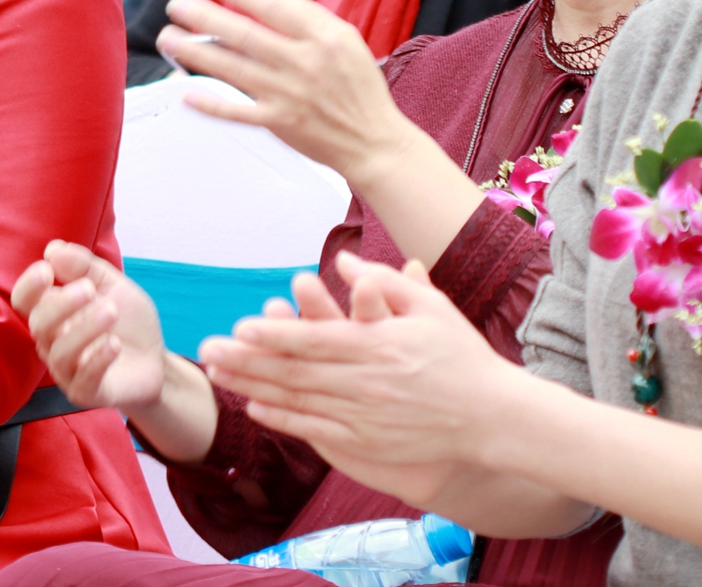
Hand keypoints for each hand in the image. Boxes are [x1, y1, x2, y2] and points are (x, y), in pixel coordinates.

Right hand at [13, 241, 167, 413]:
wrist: (156, 361)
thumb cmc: (128, 322)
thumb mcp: (113, 285)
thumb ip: (85, 267)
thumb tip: (52, 250)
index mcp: (53, 311)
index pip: (24, 299)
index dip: (29, 285)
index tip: (48, 270)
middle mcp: (53, 341)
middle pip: (38, 324)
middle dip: (61, 304)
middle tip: (89, 290)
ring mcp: (67, 369)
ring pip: (59, 352)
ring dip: (84, 329)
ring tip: (111, 312)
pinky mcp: (86, 392)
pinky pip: (81, 379)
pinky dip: (97, 359)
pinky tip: (115, 344)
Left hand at [159, 0, 414, 181]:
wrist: (374, 141)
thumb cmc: (358, 85)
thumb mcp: (344, 39)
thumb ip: (305, 13)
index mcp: (323, 38)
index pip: (274, 7)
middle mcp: (305, 64)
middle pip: (245, 35)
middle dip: (205, 17)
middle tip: (176, 4)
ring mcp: (289, 95)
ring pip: (233, 69)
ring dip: (196, 53)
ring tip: (168, 38)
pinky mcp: (280, 123)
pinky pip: (237, 111)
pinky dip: (210, 102)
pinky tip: (185, 90)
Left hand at [198, 253, 522, 504]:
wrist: (494, 418)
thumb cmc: (462, 356)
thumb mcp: (430, 308)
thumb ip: (383, 281)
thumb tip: (343, 258)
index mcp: (378, 347)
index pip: (317, 341)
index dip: (277, 334)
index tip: (241, 325)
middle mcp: (365, 384)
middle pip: (295, 373)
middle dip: (247, 361)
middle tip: (207, 350)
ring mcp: (365, 417)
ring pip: (298, 402)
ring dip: (253, 387)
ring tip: (217, 374)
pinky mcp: (368, 443)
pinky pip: (317, 431)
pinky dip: (283, 420)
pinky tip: (254, 407)